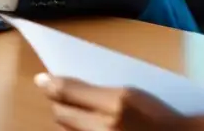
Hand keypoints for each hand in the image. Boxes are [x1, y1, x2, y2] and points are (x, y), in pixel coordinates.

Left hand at [34, 75, 203, 130]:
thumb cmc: (162, 112)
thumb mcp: (131, 92)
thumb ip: (97, 89)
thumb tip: (59, 81)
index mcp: (118, 102)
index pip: (69, 91)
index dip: (51, 83)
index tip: (41, 77)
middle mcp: (108, 127)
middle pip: (62, 114)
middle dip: (57, 102)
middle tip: (57, 91)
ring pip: (69, 130)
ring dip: (66, 119)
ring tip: (71, 109)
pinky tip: (86, 124)